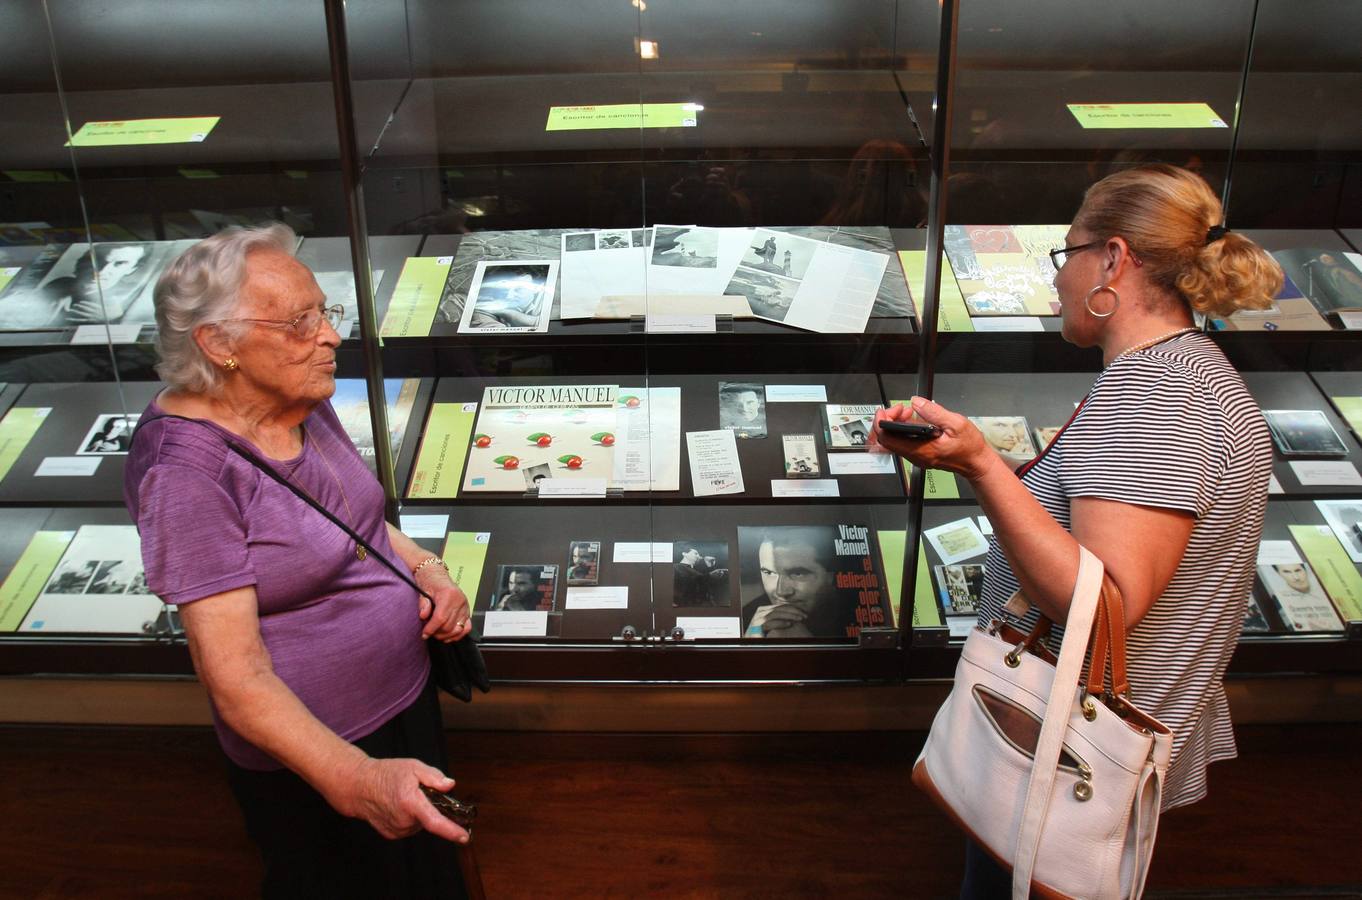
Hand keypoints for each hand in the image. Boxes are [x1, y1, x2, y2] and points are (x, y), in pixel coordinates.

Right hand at [344, 757, 469, 843]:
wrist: (359, 785)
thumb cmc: (386, 773)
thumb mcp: (413, 766)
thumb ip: (434, 776)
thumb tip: (450, 785)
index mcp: (410, 803)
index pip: (435, 822)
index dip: (451, 831)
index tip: (464, 837)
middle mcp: (403, 820)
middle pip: (430, 819)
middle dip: (431, 807)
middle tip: (419, 792)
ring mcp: (396, 829)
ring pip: (420, 824)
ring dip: (420, 813)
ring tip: (405, 797)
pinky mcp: (391, 834)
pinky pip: (410, 827)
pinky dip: (410, 818)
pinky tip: (399, 806)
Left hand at [415, 567, 472, 642]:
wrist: (436, 574)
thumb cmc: (430, 581)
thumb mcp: (423, 590)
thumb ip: (423, 604)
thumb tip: (424, 616)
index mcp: (449, 594)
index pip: (440, 618)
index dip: (431, 629)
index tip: (424, 634)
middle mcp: (459, 601)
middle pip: (449, 625)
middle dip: (437, 633)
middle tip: (428, 632)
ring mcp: (465, 606)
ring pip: (457, 629)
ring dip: (446, 635)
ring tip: (437, 634)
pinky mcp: (467, 611)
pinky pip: (466, 627)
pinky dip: (458, 634)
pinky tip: (449, 635)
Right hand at [760, 604, 812, 637]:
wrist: (756, 647)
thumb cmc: (769, 637)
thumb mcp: (778, 625)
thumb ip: (783, 617)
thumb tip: (796, 610)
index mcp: (765, 610)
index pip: (780, 606)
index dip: (793, 608)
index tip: (803, 612)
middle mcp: (759, 613)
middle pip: (777, 608)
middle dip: (792, 611)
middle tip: (803, 615)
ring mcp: (756, 619)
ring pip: (774, 614)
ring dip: (788, 616)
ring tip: (798, 619)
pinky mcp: (755, 627)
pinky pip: (769, 623)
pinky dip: (779, 622)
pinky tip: (789, 624)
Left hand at [870, 398, 997, 481]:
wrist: (976, 463)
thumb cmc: (970, 447)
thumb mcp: (956, 423)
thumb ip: (934, 412)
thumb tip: (917, 402)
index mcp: (922, 450)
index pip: (888, 439)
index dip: (882, 422)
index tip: (886, 410)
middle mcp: (916, 456)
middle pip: (888, 439)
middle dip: (890, 419)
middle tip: (902, 408)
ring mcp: (917, 456)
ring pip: (895, 440)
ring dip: (898, 423)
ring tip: (910, 412)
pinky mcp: (920, 454)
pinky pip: (904, 442)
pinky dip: (905, 429)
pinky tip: (915, 420)